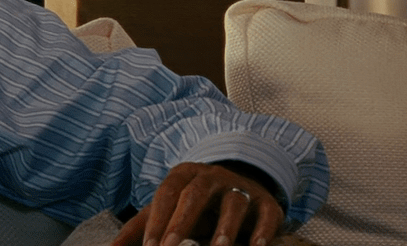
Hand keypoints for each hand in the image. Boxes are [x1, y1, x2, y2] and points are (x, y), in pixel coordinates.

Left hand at [111, 162, 284, 245]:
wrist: (241, 183)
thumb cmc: (195, 204)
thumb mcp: (168, 209)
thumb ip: (139, 228)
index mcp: (185, 175)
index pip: (167, 194)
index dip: (158, 220)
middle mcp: (213, 177)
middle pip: (195, 195)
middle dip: (182, 222)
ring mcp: (242, 188)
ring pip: (234, 203)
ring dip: (226, 227)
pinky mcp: (266, 202)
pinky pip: (267, 213)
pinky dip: (263, 230)